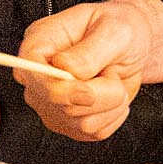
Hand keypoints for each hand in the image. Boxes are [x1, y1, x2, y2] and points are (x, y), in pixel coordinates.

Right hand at [18, 0, 159, 142]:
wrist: (130, 47)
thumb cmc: (118, 30)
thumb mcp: (113, 30)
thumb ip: (90, 51)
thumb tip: (66, 69)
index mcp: (39, 44)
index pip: (32, 75)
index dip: (59, 90)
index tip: (87, 93)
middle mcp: (39, 77)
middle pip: (62, 106)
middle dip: (101, 94)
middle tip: (111, 71)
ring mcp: (50, 103)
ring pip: (82, 123)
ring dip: (111, 104)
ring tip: (112, 80)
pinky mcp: (67, 122)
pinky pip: (95, 133)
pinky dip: (114, 116)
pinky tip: (112, 95)